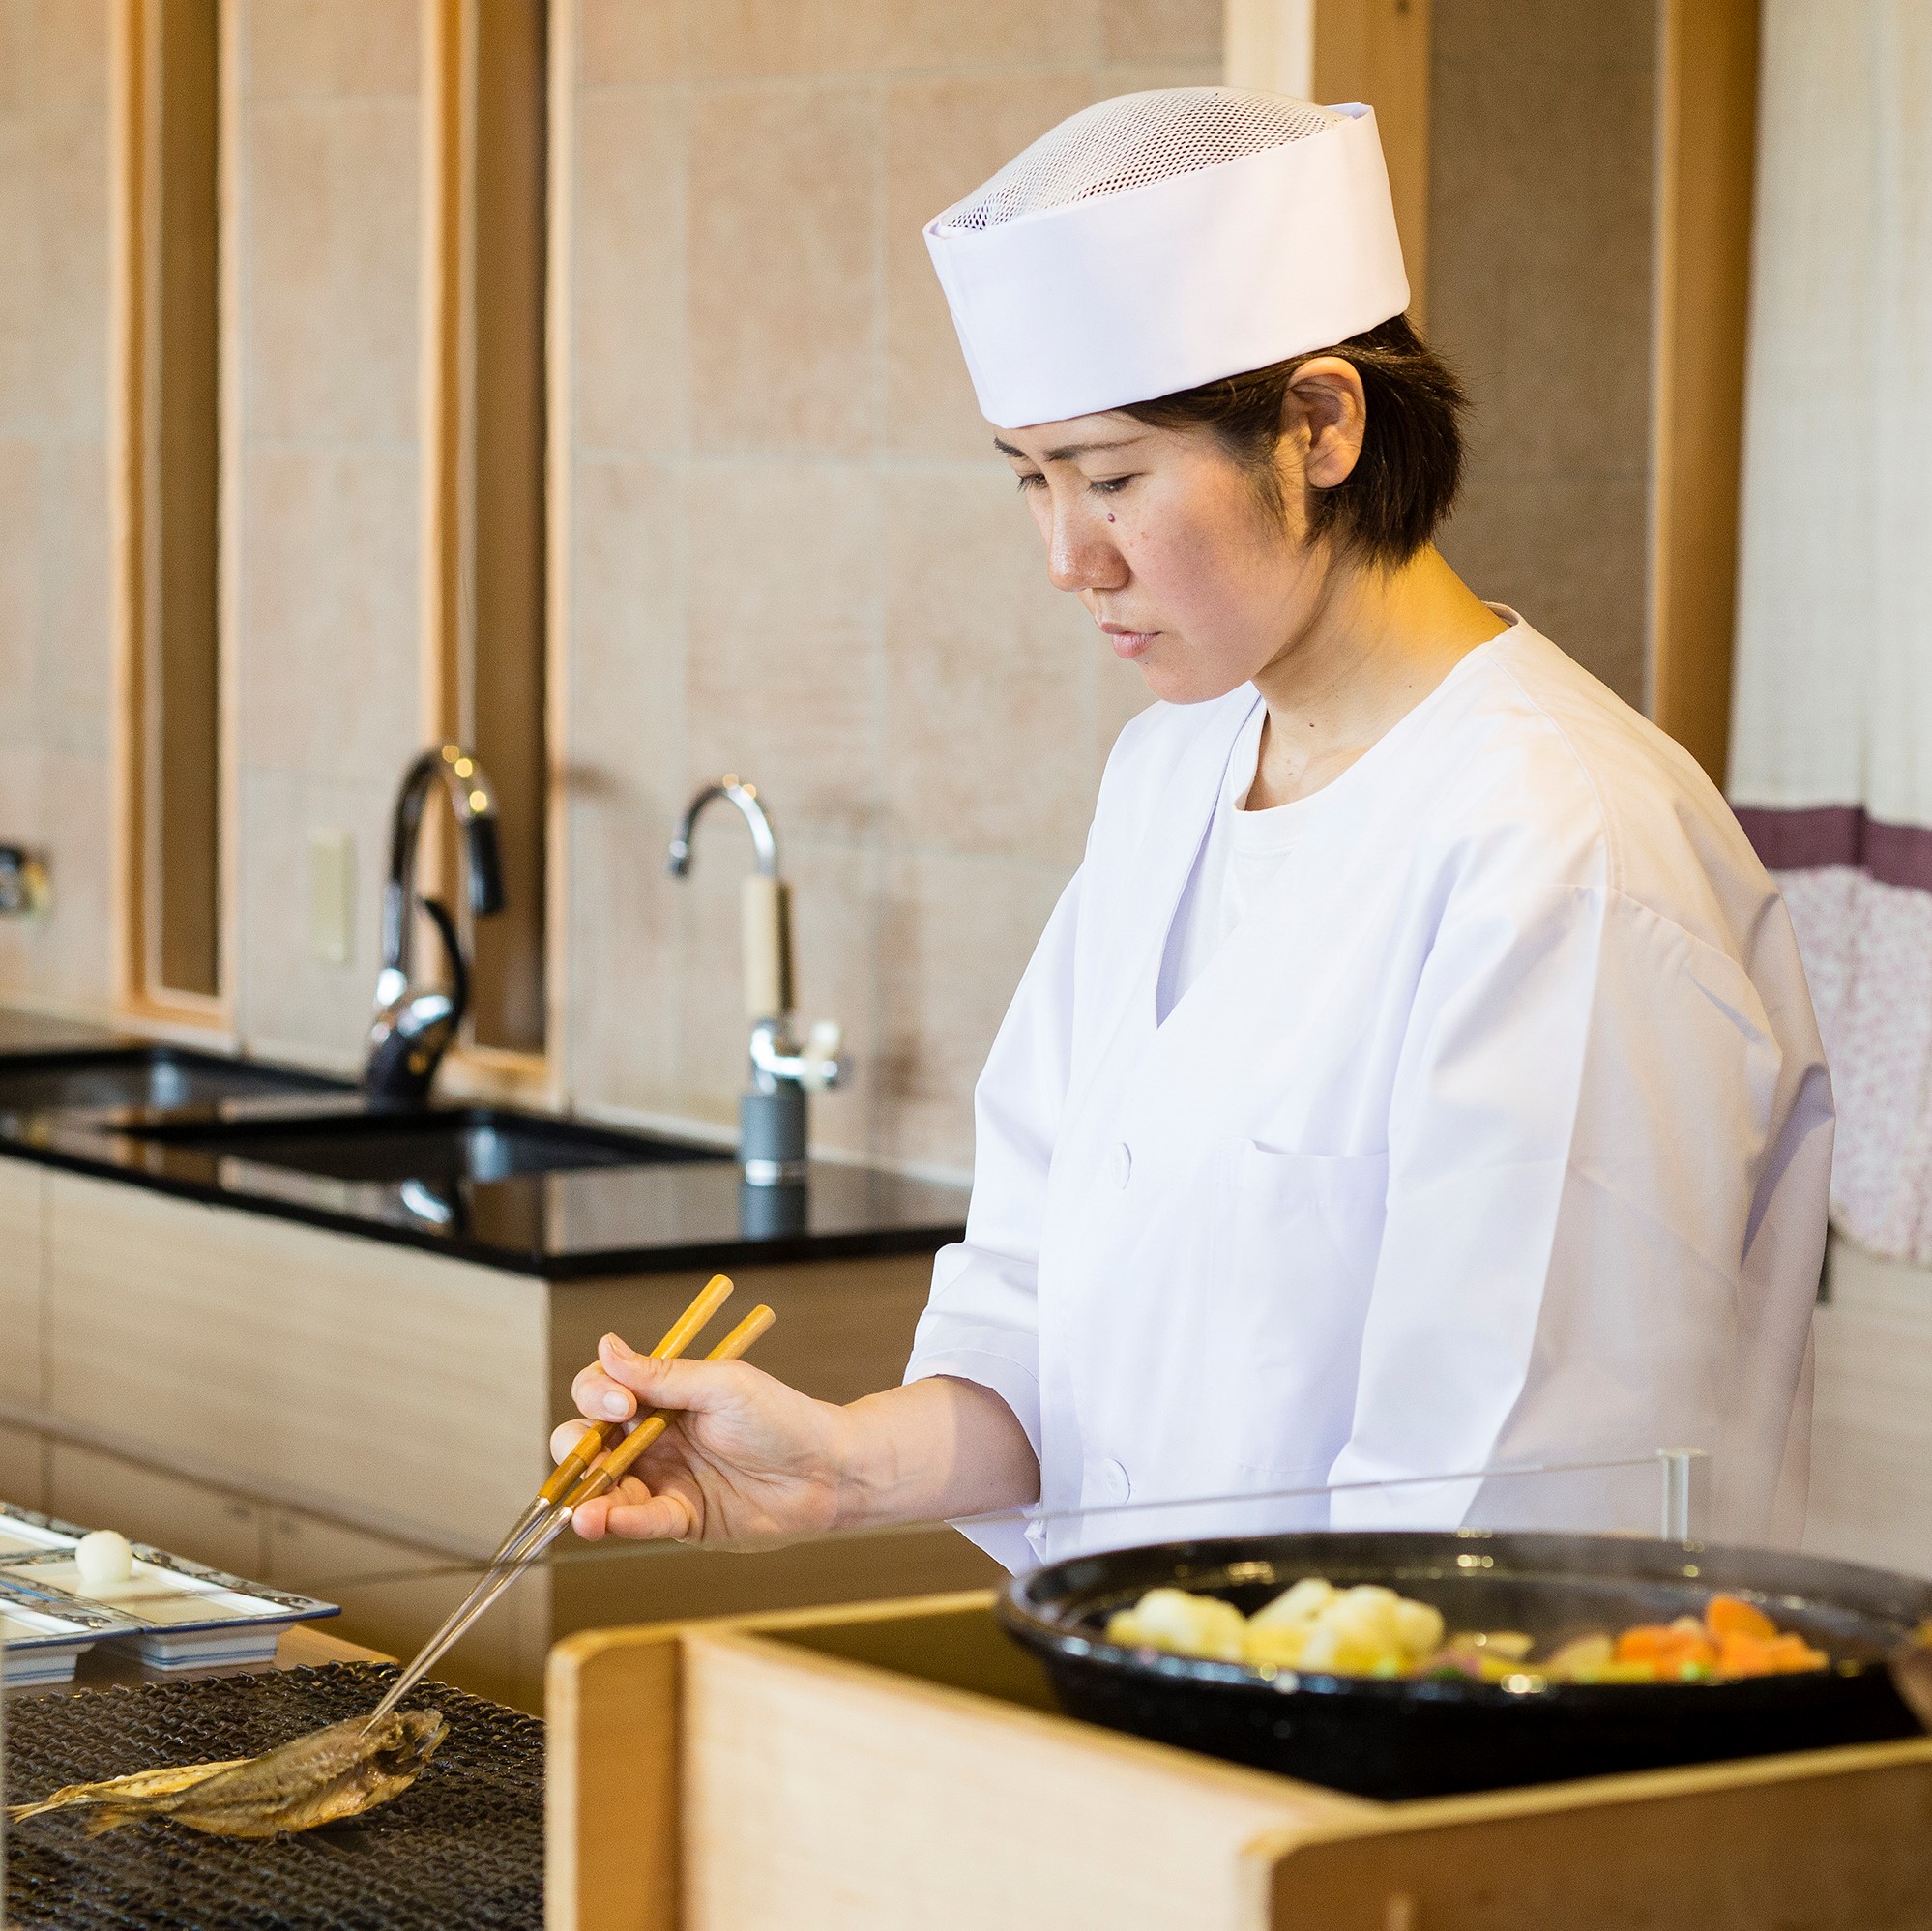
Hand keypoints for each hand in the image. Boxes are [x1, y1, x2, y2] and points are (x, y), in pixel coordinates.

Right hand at [550, 1333, 851, 1543]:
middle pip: (589, 1443)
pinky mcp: (682, 1519)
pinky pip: (642, 1521)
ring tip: (582, 1513)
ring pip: (607, 1489)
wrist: (827, 1469)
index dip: (596, 1395)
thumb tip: (606, 1346)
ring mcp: (664, 1480)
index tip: (621, 1401)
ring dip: (588, 1499)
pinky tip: (606, 1522)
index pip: (601, 1393)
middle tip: (597, 1455)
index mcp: (659, 1399)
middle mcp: (652, 1439)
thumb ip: (662, 1376)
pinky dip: (623, 1523)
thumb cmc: (780, 1417)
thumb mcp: (722, 1386)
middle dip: (577, 1450)